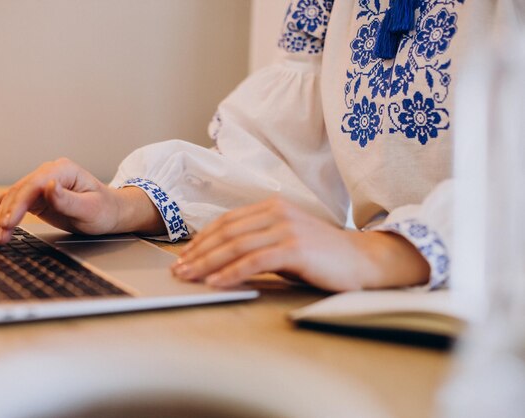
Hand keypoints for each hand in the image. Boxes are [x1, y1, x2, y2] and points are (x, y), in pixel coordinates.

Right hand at [0, 158, 163, 244]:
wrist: (112, 213)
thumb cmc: (106, 210)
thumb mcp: (91, 208)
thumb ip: (69, 200)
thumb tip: (50, 187)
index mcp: (62, 170)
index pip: (33, 187)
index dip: (17, 206)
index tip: (7, 224)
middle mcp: (49, 173)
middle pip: (19, 193)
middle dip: (5, 217)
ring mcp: (42, 183)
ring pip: (13, 200)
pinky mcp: (38, 196)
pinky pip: (13, 201)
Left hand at [171, 198, 429, 291]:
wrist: (361, 260)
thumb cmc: (321, 254)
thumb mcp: (285, 239)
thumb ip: (257, 241)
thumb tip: (220, 256)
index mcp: (272, 205)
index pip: (227, 221)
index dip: (202, 239)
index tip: (185, 256)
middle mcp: (277, 212)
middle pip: (226, 232)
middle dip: (198, 252)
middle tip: (179, 270)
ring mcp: (286, 228)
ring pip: (236, 246)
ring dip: (208, 264)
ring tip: (190, 277)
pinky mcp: (295, 248)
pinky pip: (254, 261)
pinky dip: (231, 273)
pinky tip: (216, 283)